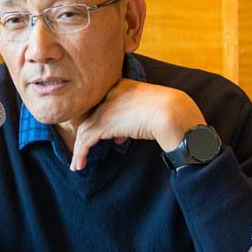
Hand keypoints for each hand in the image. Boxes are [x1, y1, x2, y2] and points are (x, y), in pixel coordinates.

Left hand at [70, 78, 205, 170]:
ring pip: (85, 129)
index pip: (104, 104)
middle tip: (85, 149)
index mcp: (122, 86)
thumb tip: (120, 136)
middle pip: (91, 116)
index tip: (115, 137)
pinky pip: (85, 140)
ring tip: (78, 164)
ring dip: (80, 148)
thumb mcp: (147, 112)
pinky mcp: (104, 123)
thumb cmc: (169, 113)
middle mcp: (110, 93)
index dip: (104, 123)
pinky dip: (80, 153)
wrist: (173, 113)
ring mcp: (106, 107)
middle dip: (88, 135)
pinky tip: (79, 165)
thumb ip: (132, 121)